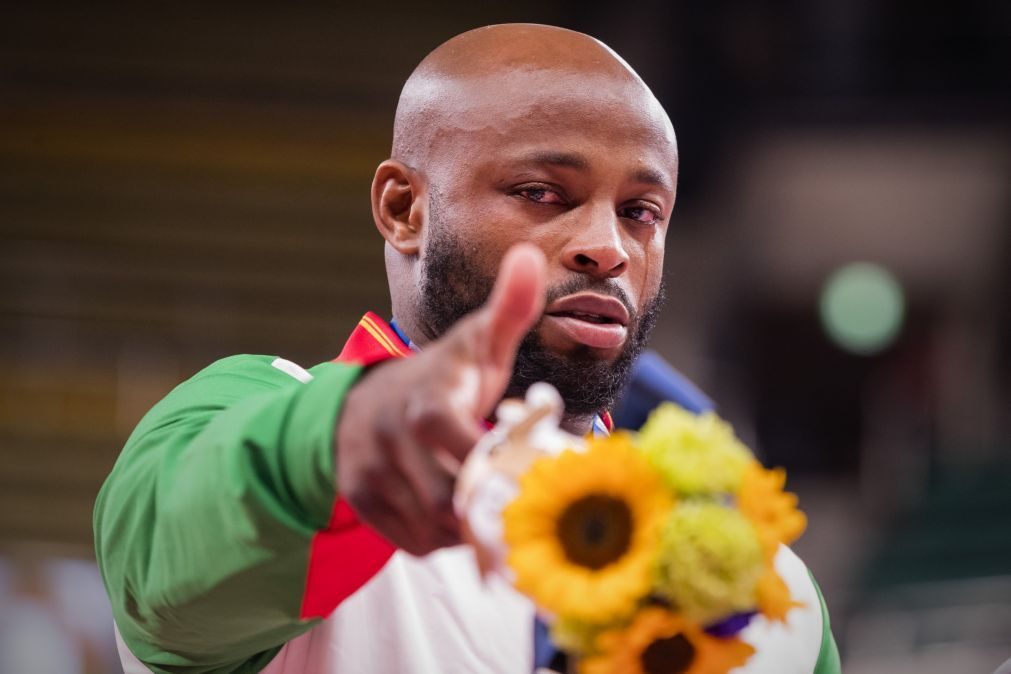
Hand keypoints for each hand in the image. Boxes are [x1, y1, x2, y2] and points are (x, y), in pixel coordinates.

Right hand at [335, 244, 545, 554]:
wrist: (364, 400)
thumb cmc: (442, 375)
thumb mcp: (476, 342)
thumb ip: (509, 308)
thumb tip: (529, 255)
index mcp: (428, 401)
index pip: (460, 447)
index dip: (496, 469)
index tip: (526, 473)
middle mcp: (391, 440)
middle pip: (448, 502)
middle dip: (486, 508)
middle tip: (517, 503)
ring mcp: (371, 473)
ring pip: (430, 529)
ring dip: (467, 527)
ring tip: (489, 504)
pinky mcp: (361, 501)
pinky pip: (410, 543)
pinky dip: (440, 539)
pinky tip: (457, 515)